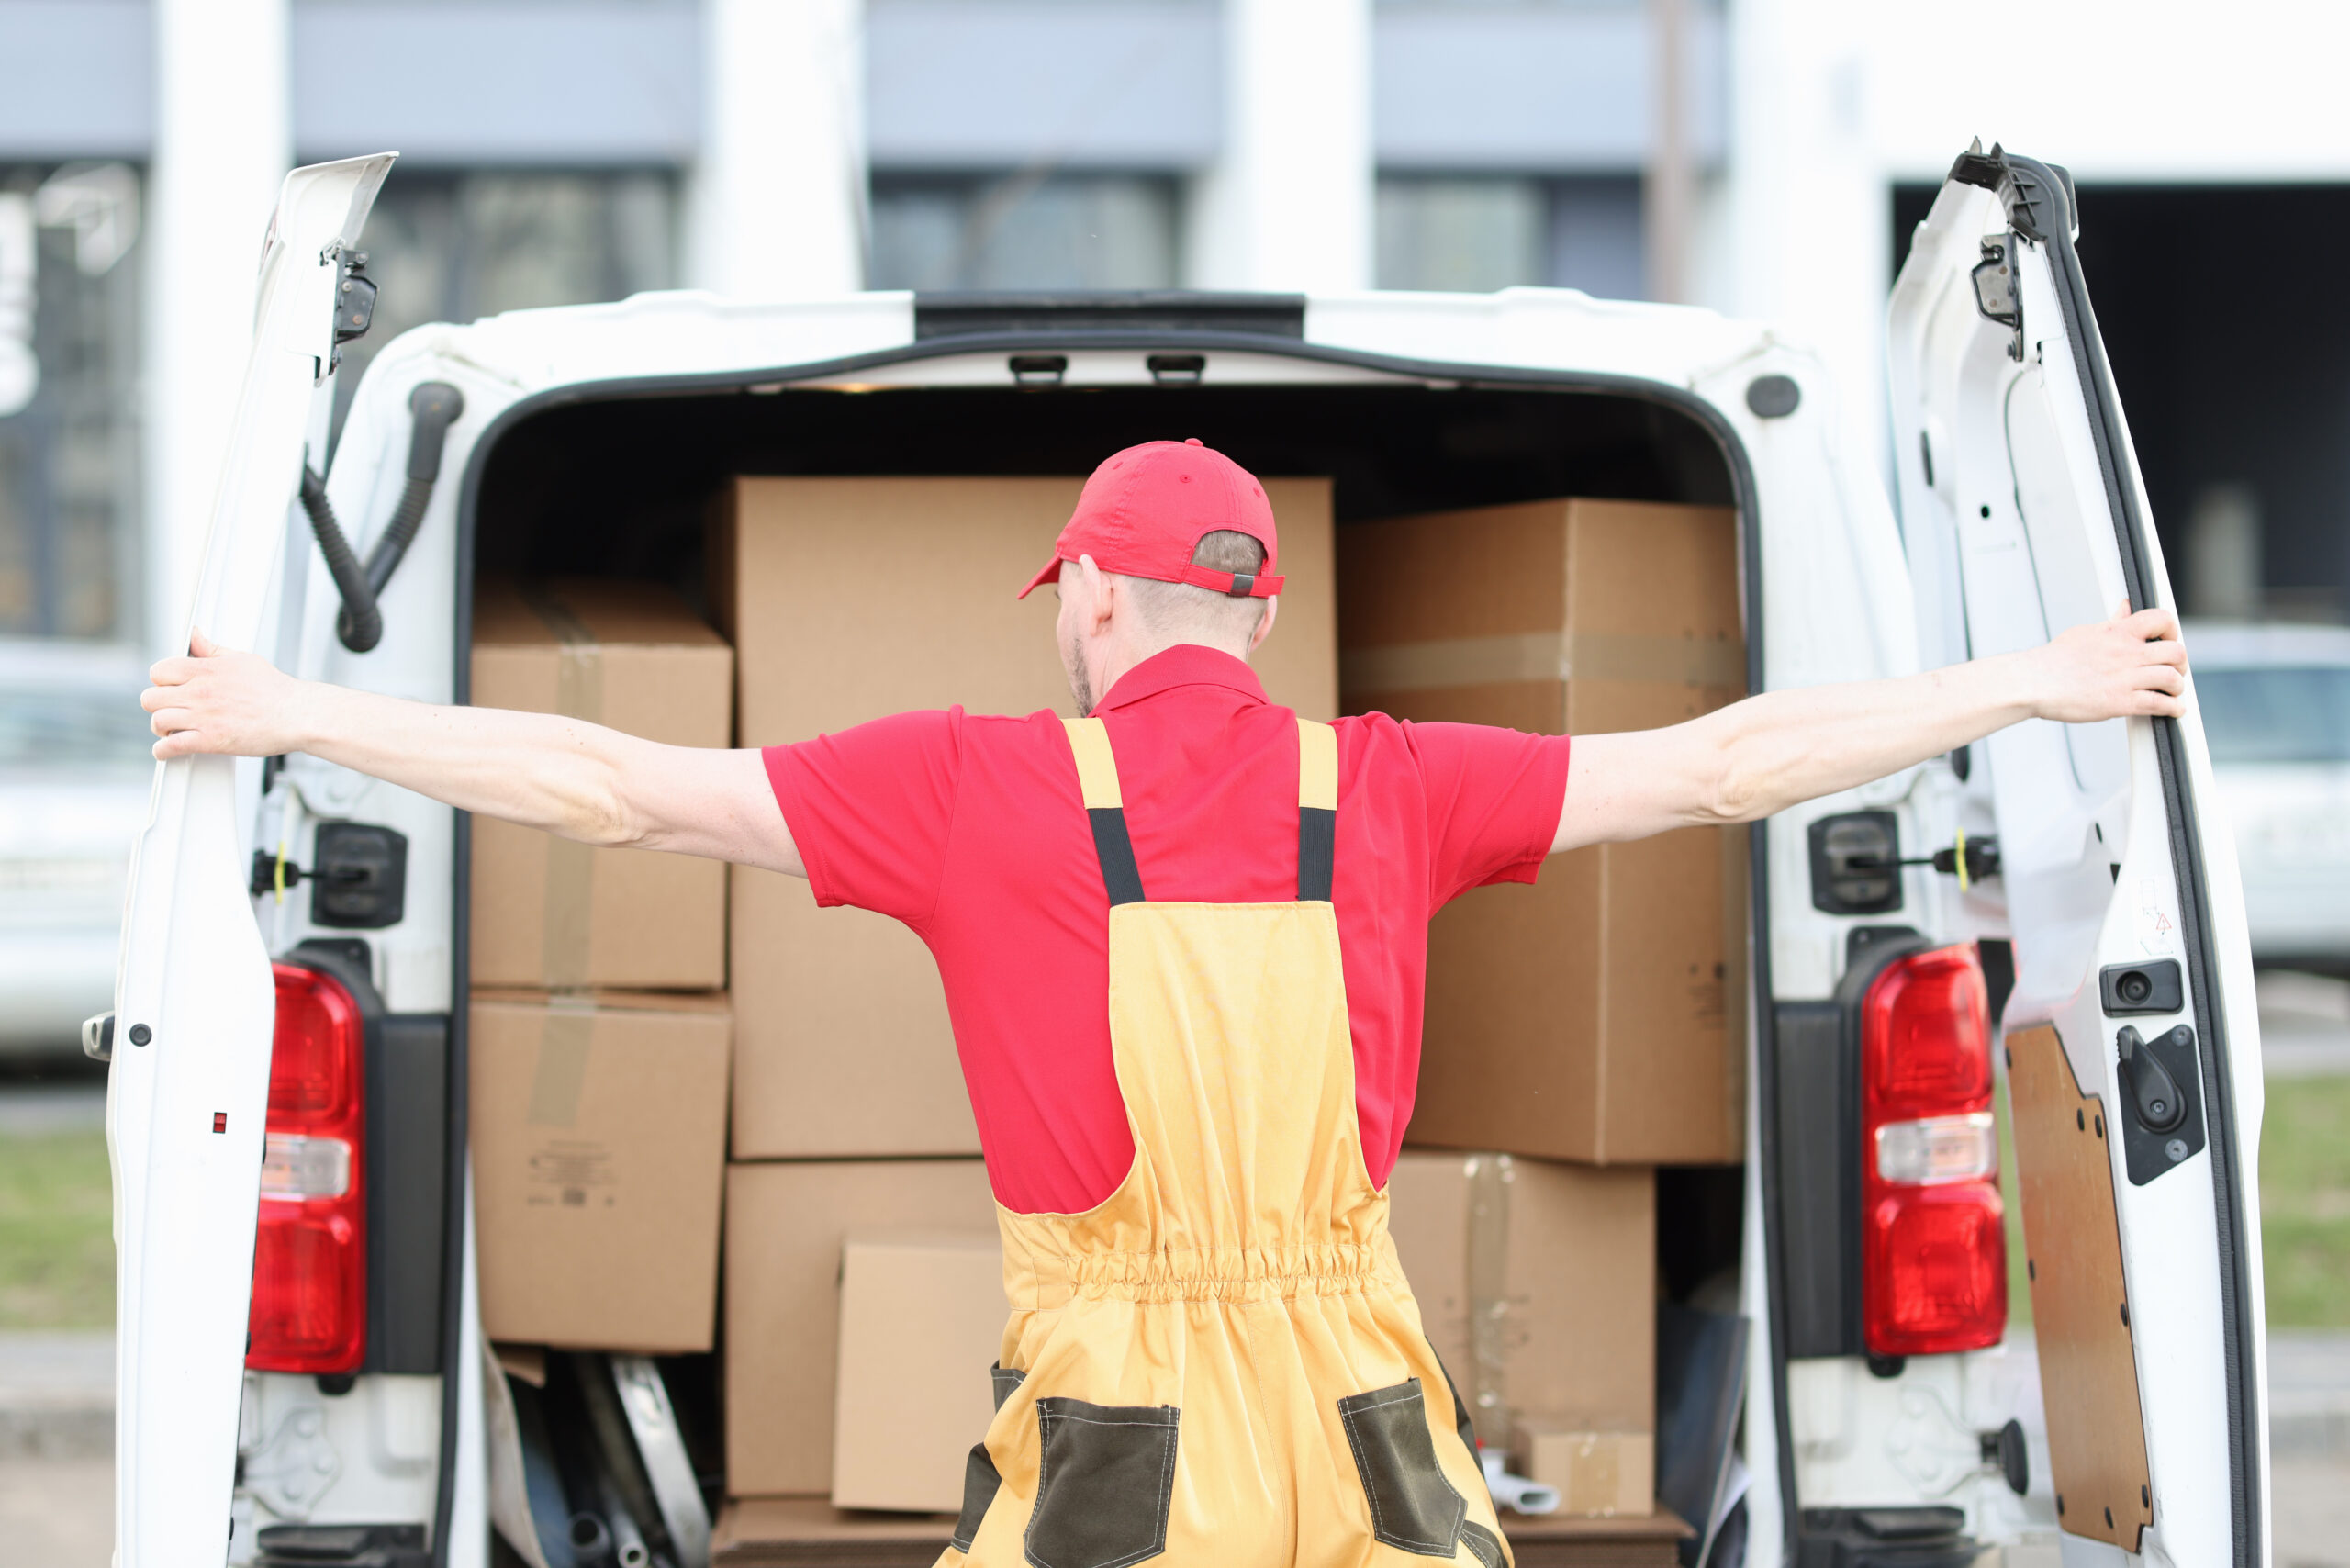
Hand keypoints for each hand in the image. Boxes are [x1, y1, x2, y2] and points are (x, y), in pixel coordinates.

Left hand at [142, 629, 317, 759]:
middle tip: (170, 709)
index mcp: (206, 670)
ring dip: (161, 728)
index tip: (169, 687)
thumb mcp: (242, 659)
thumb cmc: (275, 690)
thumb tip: (195, 636)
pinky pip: (171, 746)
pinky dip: (163, 751)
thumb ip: (212, 649)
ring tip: (171, 729)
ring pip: (158, 721)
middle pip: (151, 697)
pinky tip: (167, 750)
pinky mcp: (211, 740)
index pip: (159, 671)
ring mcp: (204, 717)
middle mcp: (200, 692)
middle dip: (158, 704)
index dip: (161, 680)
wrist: (297, 715)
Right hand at [2026, 603, 2187, 722]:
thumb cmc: (2053, 661)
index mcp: (2118, 633)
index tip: (2169, 639)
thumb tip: (2124, 609)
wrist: (2034, 682)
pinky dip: (2172, 708)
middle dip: (2180, 663)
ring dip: (2177, 687)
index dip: (2172, 630)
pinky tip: (2171, 710)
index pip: (2161, 619)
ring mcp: (2125, 678)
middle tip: (2174, 670)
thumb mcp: (2086, 633)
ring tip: (2171, 692)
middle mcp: (2126, 653)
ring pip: (2172, 679)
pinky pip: (2159, 704)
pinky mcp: (2121, 702)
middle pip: (2175, 652)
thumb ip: (2112, 623)